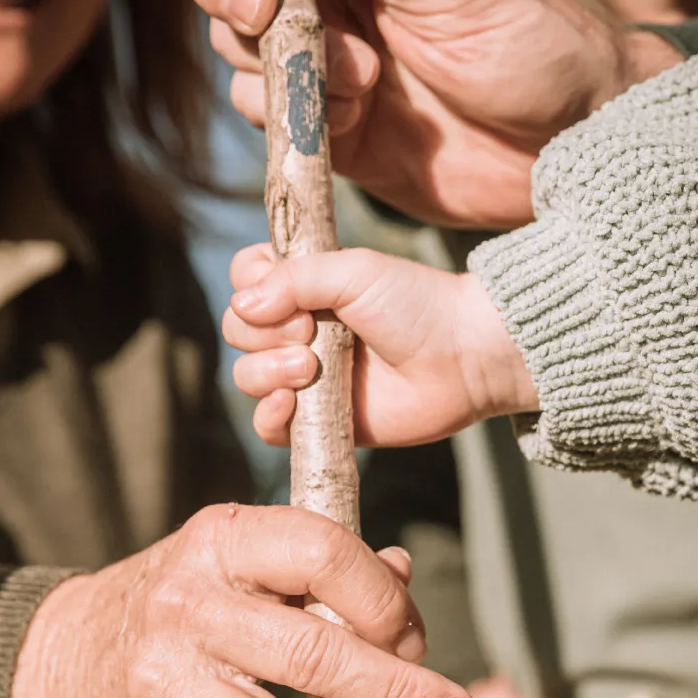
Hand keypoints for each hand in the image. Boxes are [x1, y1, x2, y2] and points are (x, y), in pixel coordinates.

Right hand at [11, 503, 479, 697]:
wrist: (59, 660)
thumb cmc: (183, 604)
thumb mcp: (238, 562)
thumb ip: (320, 569)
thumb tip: (404, 582)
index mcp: (222, 542)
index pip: (319, 553)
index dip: (381, 599)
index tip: (415, 644)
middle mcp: (190, 611)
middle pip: (306, 653)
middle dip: (392, 692)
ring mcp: (166, 688)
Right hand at [187, 0, 678, 227]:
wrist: (568, 150)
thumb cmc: (535, 47)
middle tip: (264, 4)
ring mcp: (328, 64)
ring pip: (242, 47)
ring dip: (274, 57)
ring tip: (359, 74)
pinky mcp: (332, 131)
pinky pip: (273, 118)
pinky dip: (293, 116)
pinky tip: (353, 113)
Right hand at [224, 243, 535, 446]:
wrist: (461, 357)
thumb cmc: (415, 304)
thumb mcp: (353, 271)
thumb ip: (294, 279)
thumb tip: (241, 306)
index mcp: (302, 287)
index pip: (243, 281)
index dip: (252, 287)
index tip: (290, 292)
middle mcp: (297, 330)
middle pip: (237, 331)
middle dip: (263, 333)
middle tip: (310, 332)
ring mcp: (305, 378)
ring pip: (247, 378)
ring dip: (268, 371)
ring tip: (312, 367)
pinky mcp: (318, 422)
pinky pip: (268, 427)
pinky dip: (270, 416)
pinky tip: (291, 404)